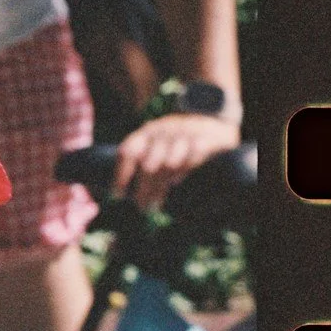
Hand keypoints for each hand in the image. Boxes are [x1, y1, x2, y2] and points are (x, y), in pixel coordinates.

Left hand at [111, 111, 239, 210]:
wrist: (213, 122)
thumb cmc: (178, 141)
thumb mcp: (158, 143)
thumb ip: (144, 161)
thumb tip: (124, 193)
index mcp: (147, 132)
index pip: (128, 152)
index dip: (121, 174)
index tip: (117, 195)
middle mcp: (163, 131)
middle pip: (149, 164)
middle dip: (143, 189)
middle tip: (142, 207)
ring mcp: (185, 135)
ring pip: (169, 164)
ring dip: (160, 187)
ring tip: (155, 204)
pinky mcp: (206, 140)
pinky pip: (192, 158)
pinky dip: (183, 171)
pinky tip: (176, 183)